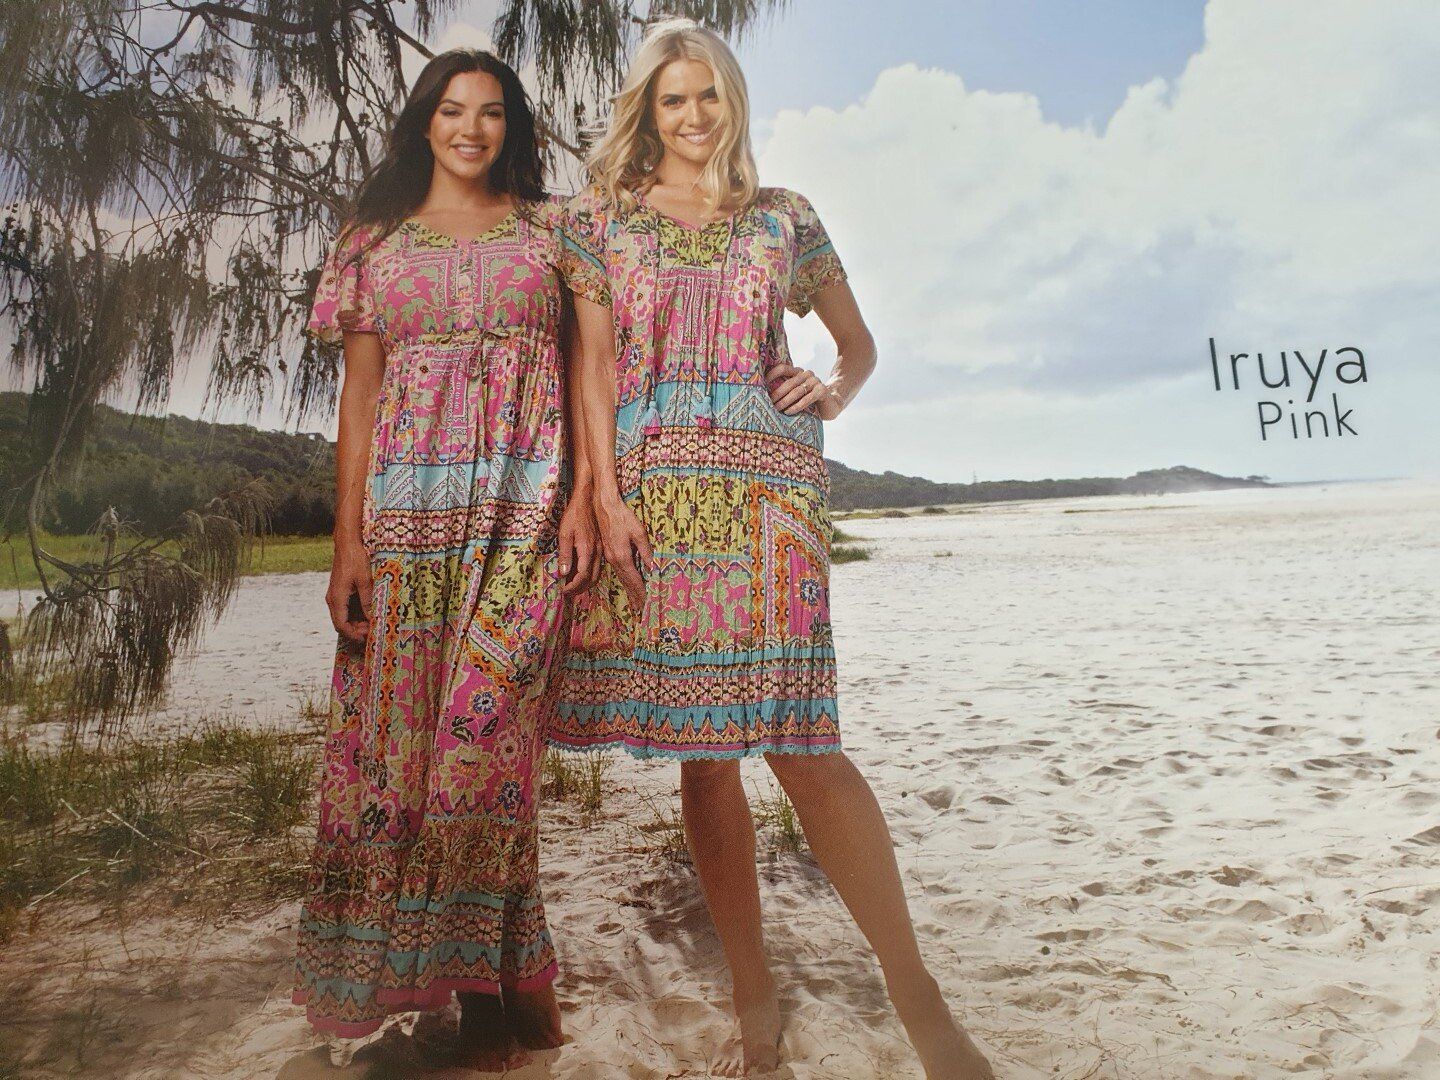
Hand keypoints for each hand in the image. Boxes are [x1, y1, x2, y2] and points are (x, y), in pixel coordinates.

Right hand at [327, 538, 372, 642]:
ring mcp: (335, 596)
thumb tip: (372, 619)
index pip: (341, 625)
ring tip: (372, 624)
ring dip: (356, 624)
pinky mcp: (340, 592)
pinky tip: (368, 614)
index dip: (353, 635)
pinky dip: (355, 615)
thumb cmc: (356, 560)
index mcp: (337, 598)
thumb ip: (367, 601)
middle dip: (356, 631)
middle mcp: (333, 599)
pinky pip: (345, 609)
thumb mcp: (366, 581)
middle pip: (341, 624)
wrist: (347, 544)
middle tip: (373, 631)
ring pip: (343, 618)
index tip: (366, 638)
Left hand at [558, 494, 599, 595]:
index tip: (563, 591)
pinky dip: (589, 575)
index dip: (573, 586)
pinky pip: (597, 566)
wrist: (587, 501)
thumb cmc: (574, 516)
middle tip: (568, 594)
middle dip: (580, 589)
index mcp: (587, 550)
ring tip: (573, 588)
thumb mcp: (564, 534)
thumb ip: (565, 555)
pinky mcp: (600, 547)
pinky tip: (580, 575)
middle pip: (592, 579)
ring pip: (596, 574)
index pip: (582, 576)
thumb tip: (564, 573)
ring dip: (586, 584)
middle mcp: (597, 552)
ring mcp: (600, 550)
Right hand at [595, 493, 654, 611]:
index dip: (642, 593)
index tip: (648, 604)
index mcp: (622, 557)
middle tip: (641, 610)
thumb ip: (647, 552)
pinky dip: (624, 581)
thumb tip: (654, 568)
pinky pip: (618, 572)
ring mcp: (609, 557)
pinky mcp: (608, 553)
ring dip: (629, 591)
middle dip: (635, 597)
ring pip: (621, 578)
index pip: (635, 580)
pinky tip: (627, 584)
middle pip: (627, 583)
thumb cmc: (623, 517)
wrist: (604, 506)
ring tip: (634, 603)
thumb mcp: (639, 533)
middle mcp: (614, 560)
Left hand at [766, 363, 842, 419]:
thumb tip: (765, 396)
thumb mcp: (797, 394)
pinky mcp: (822, 391)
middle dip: (777, 393)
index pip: (783, 368)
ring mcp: (815, 381)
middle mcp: (807, 374)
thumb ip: (786, 390)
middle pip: (789, 382)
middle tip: (768, 403)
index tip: (762, 385)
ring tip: (776, 409)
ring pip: (797, 391)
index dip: (772, 375)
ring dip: (785, 401)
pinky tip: (788, 412)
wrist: (830, 406)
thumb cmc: (809, 401)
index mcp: (798, 372)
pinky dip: (797, 406)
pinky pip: (807, 399)